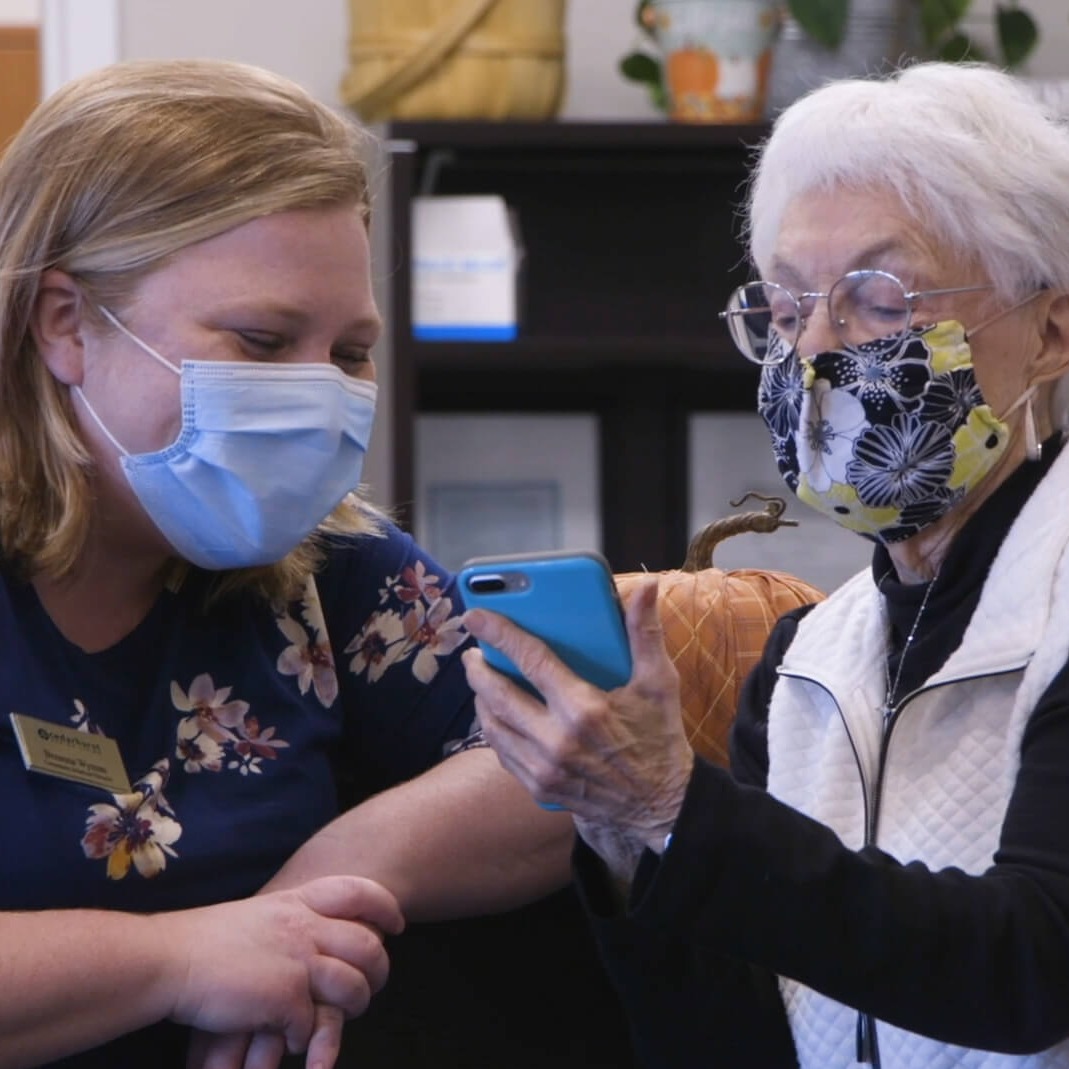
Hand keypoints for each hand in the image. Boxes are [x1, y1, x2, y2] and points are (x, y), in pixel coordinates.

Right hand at [167, 875, 401, 1065]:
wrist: (170, 960)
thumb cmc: (208, 941)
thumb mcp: (261, 915)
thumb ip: (294, 920)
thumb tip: (322, 936)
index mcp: (298, 901)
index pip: (359, 892)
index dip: (384, 907)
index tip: (394, 925)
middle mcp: (304, 926)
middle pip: (367, 945)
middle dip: (379, 968)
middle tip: (374, 984)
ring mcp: (297, 960)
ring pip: (352, 987)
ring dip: (352, 1006)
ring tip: (342, 1016)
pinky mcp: (284, 997)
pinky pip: (311, 1024)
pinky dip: (305, 1037)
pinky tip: (289, 1037)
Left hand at [461, 574, 694, 857]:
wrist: (660, 805)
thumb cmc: (659, 738)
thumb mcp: (659, 683)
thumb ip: (645, 632)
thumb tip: (646, 588)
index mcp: (585, 709)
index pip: (530, 660)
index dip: (499, 634)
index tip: (475, 617)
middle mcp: (557, 740)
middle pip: (498, 695)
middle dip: (478, 669)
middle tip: (472, 653)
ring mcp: (545, 768)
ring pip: (493, 726)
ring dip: (481, 699)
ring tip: (481, 681)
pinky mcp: (540, 788)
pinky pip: (502, 753)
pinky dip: (494, 729)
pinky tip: (496, 715)